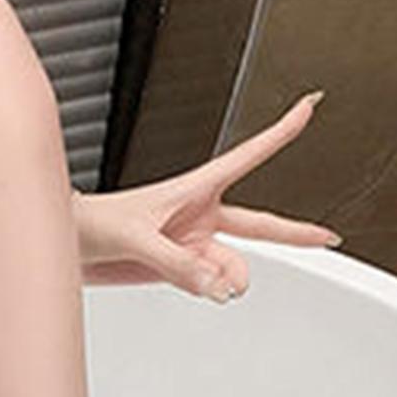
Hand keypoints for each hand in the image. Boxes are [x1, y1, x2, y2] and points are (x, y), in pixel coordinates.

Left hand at [74, 91, 340, 298]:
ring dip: (224, 278)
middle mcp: (202, 216)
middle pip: (261, 225)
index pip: (249, 155)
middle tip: (329, 236)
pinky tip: (195, 285)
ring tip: (197, 279)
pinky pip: (212, 284)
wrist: (67, 247)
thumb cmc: (92, 223)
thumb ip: (175, 262)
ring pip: (234, 266)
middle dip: (294, 233)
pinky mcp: (183, 269)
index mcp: (195, 189)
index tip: (309, 106)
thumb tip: (216, 285)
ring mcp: (194, 244)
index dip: (281, 132)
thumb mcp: (134, 237)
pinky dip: (209, 290)